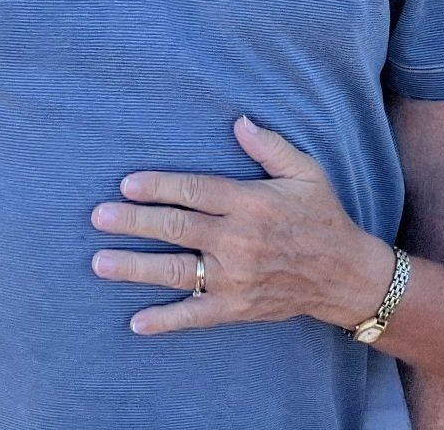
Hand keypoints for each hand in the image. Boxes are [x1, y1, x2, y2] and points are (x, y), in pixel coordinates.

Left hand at [90, 115, 396, 335]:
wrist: (345, 274)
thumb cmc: (322, 216)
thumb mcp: (306, 171)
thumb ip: (269, 146)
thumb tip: (237, 122)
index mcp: (250, 203)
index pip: (195, 191)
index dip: (159, 186)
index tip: (127, 183)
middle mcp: (239, 241)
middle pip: (176, 229)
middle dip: (134, 222)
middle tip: (99, 217)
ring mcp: (236, 278)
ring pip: (177, 271)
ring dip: (135, 268)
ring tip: (99, 262)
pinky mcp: (237, 308)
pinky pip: (196, 316)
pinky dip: (166, 320)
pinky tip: (136, 322)